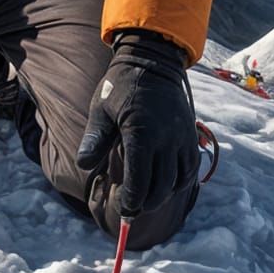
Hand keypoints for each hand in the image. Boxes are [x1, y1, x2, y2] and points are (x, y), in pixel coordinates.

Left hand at [75, 30, 197, 215]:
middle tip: (133, 208)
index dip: (131, 201)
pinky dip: (179, 182)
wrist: (152, 62)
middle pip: (160, 188)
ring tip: (147, 198)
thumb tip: (83, 164)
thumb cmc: (120, 87)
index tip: (124, 210)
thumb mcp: (101, 109)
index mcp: (141, 133)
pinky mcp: (190, 136)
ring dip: (163, 195)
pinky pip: (190, 169)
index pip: (139, 181)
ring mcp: (181, 138)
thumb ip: (95, 138)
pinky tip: (165, 183)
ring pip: (177, 182)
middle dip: (146, 203)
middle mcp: (166, 139)